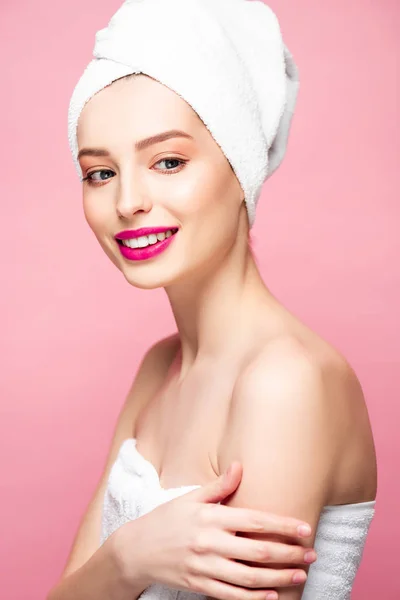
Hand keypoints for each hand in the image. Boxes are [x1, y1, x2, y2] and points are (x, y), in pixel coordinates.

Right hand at [115, 461, 315, 599]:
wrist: (136, 550)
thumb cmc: (166, 519)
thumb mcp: (190, 498)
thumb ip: (218, 486)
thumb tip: (240, 466)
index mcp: (211, 518)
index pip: (254, 521)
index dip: (283, 525)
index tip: (305, 529)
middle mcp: (210, 543)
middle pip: (258, 551)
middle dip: (289, 553)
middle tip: (312, 553)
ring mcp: (205, 568)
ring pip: (250, 577)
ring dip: (280, 577)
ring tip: (301, 574)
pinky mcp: (199, 586)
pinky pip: (232, 596)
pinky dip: (255, 598)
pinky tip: (273, 594)